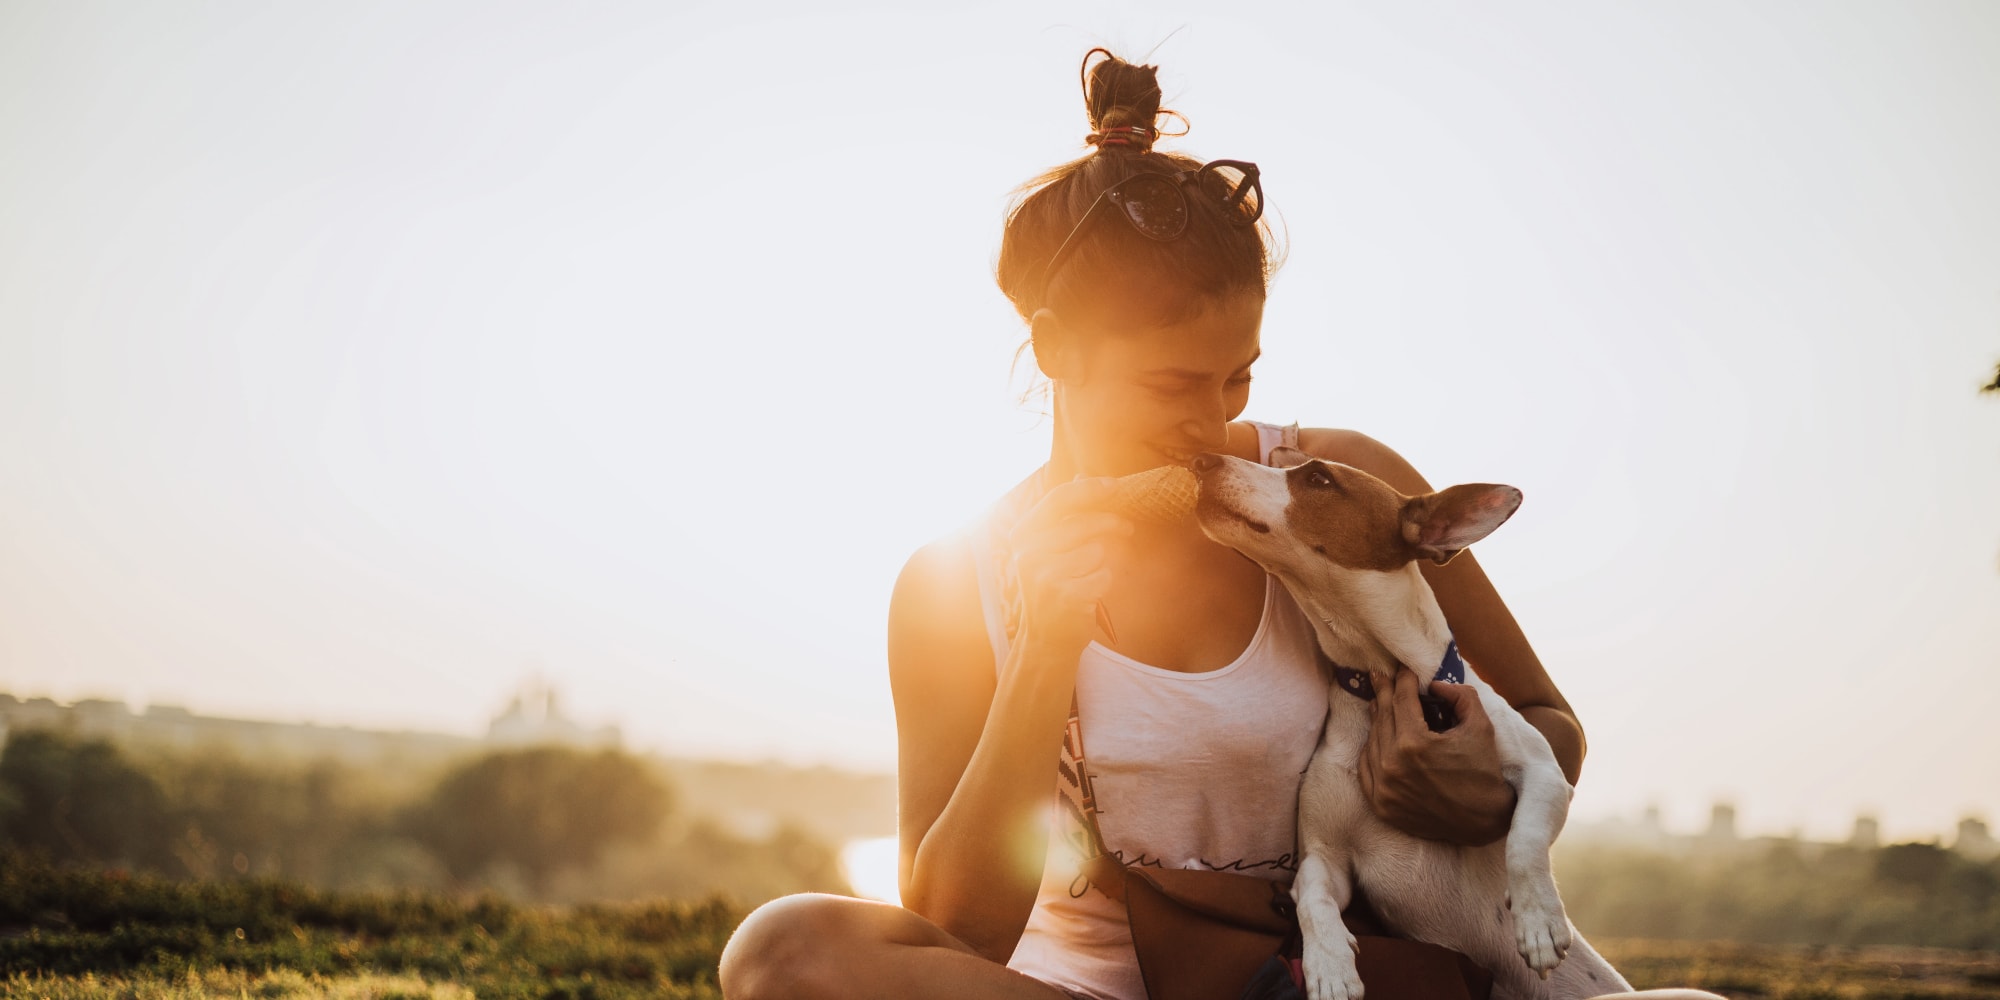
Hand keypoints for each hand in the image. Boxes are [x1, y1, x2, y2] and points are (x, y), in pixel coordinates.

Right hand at [1008, 478, 1132, 655]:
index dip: (1089, 489)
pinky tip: (1087, 596)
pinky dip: (1103, 585)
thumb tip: (1081, 477)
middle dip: (1112, 524)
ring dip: (1101, 564)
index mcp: (1023, 535)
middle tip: (1127, 529)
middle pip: (1084, 524)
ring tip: (1085, 579)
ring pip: (1097, 552)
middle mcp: (1027, 552)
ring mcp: (1043, 575)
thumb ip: (1065, 515)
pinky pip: (1103, 576)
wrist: (1046, 639)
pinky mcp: (1064, 595)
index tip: (1115, 486)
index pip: (1058, 499)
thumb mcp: (1052, 549)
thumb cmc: (1054, 588)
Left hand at [1358, 673, 1514, 844]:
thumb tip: (1435, 685)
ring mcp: (1383, 787)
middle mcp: (1392, 765)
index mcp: (1414, 744)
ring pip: (1372, 741)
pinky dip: (1371, 749)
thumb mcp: (1480, 726)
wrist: (1483, 822)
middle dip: (1384, 692)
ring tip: (1380, 702)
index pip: (1402, 701)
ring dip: (1377, 719)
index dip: (1402, 681)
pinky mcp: (1380, 805)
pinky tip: (1377, 737)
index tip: (1403, 669)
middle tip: (1379, 675)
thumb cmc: (1483, 772)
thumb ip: (1460, 696)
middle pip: (1383, 717)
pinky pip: (1366, 768)